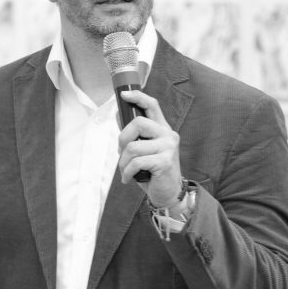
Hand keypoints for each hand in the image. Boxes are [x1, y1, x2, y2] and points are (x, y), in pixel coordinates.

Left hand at [117, 89, 181, 207]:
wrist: (168, 193)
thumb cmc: (153, 171)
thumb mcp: (143, 150)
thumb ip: (134, 134)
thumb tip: (118, 115)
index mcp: (162, 129)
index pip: (152, 105)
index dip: (138, 97)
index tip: (124, 95)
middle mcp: (168, 134)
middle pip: (138, 122)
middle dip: (122, 139)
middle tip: (121, 153)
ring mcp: (168, 147)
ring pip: (133, 146)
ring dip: (123, 161)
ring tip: (125, 170)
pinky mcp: (165, 161)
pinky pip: (137, 162)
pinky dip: (127, 172)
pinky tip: (128, 178)